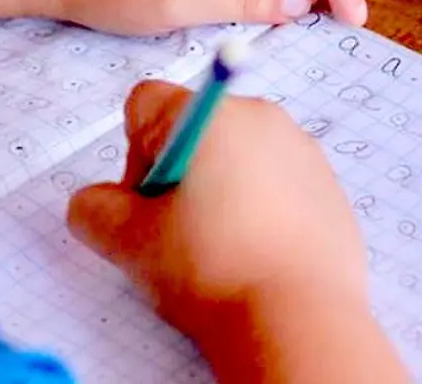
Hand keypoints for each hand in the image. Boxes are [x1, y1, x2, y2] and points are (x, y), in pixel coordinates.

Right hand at [68, 81, 403, 382]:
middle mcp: (259, 115)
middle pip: (191, 129)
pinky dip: (259, 208)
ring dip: (218, 191)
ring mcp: (301, 148)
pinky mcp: (328, 184)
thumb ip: (93, 209)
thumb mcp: (128, 242)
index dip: (133, 156)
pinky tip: (256, 254)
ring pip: (234, 157)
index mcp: (208, 114)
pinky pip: (275, 181)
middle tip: (181, 232)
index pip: (143, 104)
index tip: (150, 204)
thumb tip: (96, 203)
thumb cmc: (211, 269)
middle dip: (177, 174)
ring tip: (222, 249)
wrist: (299, 318)